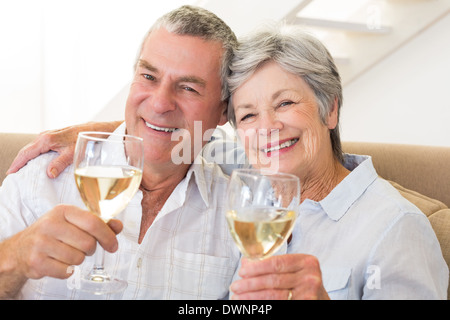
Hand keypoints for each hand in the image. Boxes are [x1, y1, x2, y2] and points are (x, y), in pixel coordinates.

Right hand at [0, 204, 122, 281]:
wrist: (21, 248)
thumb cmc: (53, 233)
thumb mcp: (73, 222)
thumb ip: (98, 223)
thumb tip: (118, 226)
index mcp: (63, 211)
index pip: (93, 222)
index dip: (108, 236)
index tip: (113, 245)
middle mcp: (50, 224)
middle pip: (88, 243)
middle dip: (90, 249)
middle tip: (82, 248)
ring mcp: (41, 243)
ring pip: (78, 259)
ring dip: (77, 260)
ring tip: (66, 253)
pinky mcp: (36, 262)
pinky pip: (66, 271)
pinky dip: (67, 271)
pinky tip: (58, 262)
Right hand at [6, 121, 122, 178]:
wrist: (96, 128)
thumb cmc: (85, 138)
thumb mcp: (73, 153)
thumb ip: (60, 163)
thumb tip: (49, 174)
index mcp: (46, 139)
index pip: (26, 153)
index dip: (17, 164)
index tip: (10, 174)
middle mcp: (45, 136)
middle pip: (27, 150)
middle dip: (19, 162)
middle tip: (13, 175)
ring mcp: (49, 135)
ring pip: (33, 148)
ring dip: (26, 158)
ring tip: (21, 170)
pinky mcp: (54, 137)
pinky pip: (40, 147)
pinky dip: (34, 155)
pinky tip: (35, 162)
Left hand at [230, 254, 329, 299]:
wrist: (319, 300)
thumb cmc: (302, 283)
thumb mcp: (293, 269)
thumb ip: (273, 263)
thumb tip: (246, 262)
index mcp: (306, 262)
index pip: (276, 263)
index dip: (257, 267)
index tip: (242, 271)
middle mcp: (310, 277)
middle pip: (273, 280)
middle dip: (250, 283)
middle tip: (235, 286)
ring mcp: (309, 294)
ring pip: (274, 295)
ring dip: (251, 296)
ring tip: (237, 297)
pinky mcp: (305, 305)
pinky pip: (278, 304)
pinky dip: (262, 305)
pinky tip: (251, 304)